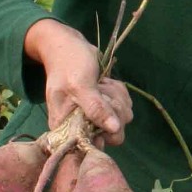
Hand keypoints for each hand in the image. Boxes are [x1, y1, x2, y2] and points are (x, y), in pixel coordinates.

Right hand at [25, 19, 133, 141]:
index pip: (93, 146)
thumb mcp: (80, 85)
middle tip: (101, 91)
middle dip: (114, 109)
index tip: (101, 109)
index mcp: (66, 127)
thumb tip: (114, 129)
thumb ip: (95, 108)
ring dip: (116, 97)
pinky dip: (118, 92)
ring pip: (122, 118)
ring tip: (100, 84)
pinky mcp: (106, 108)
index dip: (104, 131)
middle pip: (114, 134)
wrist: (69, 45)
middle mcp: (81, 127)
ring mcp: (96, 118)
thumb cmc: (69, 63)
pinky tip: (105, 82)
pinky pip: (124, 107)